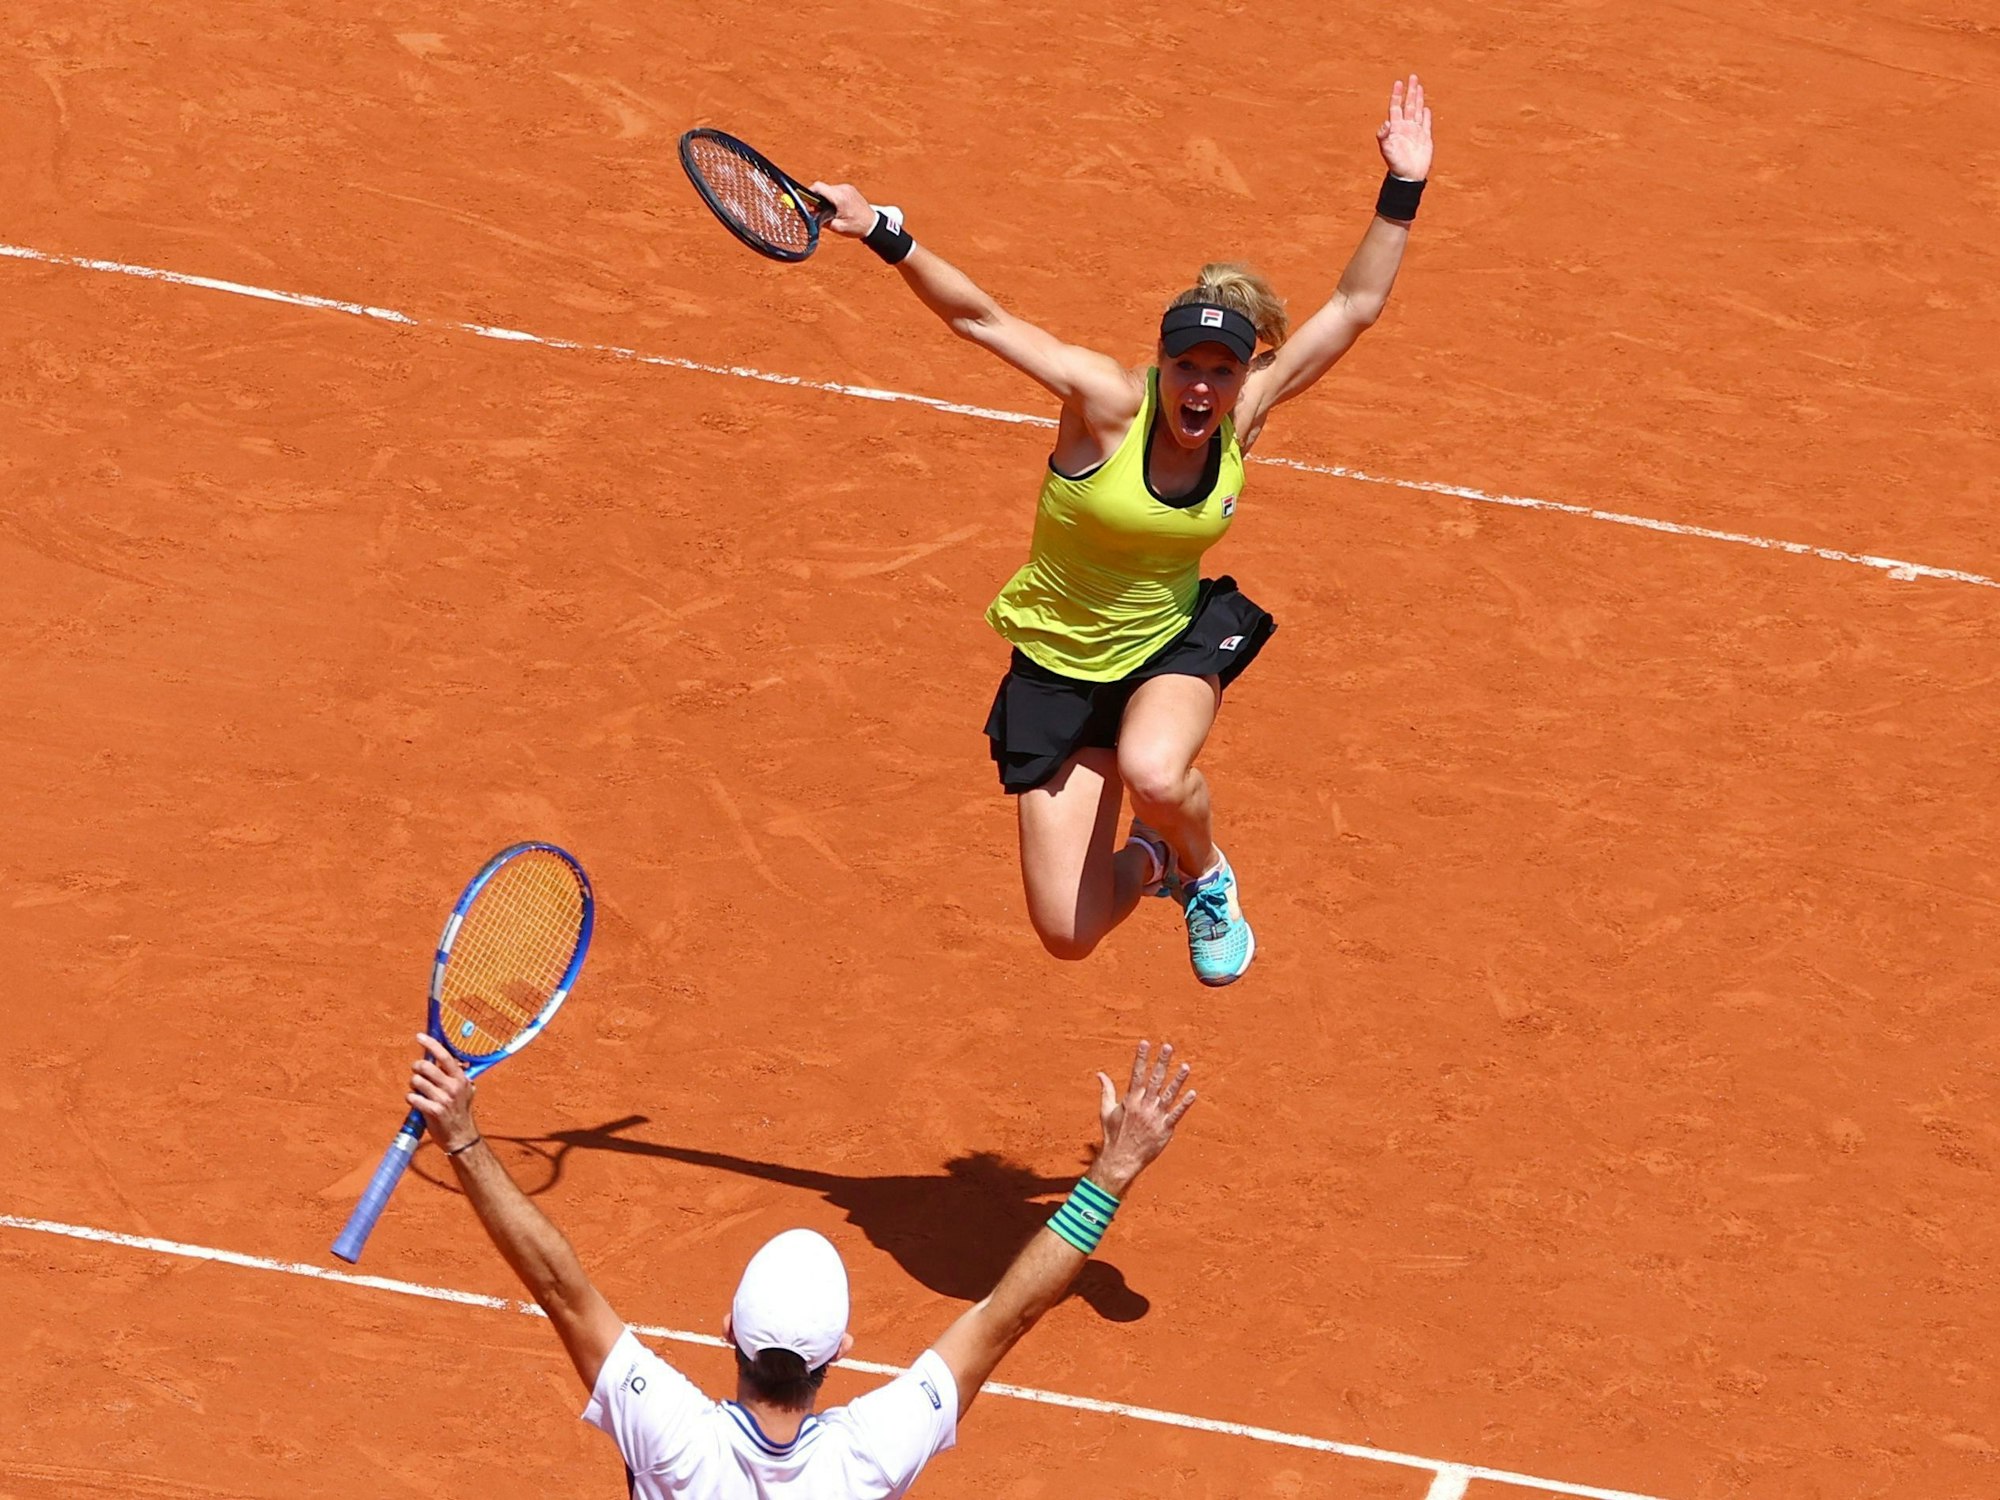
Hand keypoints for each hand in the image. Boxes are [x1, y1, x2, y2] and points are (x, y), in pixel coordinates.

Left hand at [408, 1033, 479, 1152]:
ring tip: (419, 1091)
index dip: (431, 1044)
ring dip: (413, 1085)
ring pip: (416, 1081)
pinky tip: (417, 1103)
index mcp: (461, 1078)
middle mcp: (453, 1086)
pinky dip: (411, 1099)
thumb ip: (460, 1075)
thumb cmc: (461, 1111)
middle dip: (417, 1068)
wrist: (461, 1137)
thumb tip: (455, 1059)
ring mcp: (443, 1099)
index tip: (419, 1036)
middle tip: (418, 1073)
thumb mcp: (466, 1091)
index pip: (445, 1056)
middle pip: (426, 1067)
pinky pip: (412, 1098)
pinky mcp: (433, 1111)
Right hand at [807, 181, 879, 236]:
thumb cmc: (857, 227)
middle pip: (823, 189)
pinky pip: (836, 191)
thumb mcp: (838, 228)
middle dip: (817, 199)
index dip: (809, 194)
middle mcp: (843, 189)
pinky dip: (833, 198)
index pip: (818, 187)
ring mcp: (847, 188)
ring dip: (826, 199)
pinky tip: (836, 209)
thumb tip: (811, 216)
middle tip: (817, 212)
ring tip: (828, 212)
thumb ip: (822, 221)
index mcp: (839, 197)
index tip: (807, 203)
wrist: (873, 225)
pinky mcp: (850, 189)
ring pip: (829, 190)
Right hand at [1088, 1040, 1196, 1196]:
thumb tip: (1100, 1074)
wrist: (1120, 1160)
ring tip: (1185, 1066)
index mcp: (1130, 1100)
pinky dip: (1184, 1104)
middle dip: (1161, 1062)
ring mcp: (1155, 1117)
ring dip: (1177, 1080)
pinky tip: (1193, 1093)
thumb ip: (1106, 1091)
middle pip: (1154, 1080)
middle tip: (1168, 1047)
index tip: (1146, 1043)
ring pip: (1168, 1095)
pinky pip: (1176, 1114)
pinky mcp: (1164, 1129)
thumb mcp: (1106, 1111)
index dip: (1142, 1058)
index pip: (1136, 1074)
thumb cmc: (1113, 1135)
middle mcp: (1143, 1106)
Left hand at [1376, 74, 1433, 181]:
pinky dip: (1426, 115)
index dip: (1397, 94)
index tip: (1398, 82)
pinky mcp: (1425, 138)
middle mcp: (1405, 127)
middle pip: (1408, 105)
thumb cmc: (1396, 164)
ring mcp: (1415, 132)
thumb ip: (1384, 135)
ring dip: (1418, 99)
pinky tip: (1426, 108)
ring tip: (1419, 87)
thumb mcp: (1387, 149)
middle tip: (1412, 77)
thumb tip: (1386, 123)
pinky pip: (1426, 124)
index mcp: (1396, 127)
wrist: (1408, 176)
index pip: (1396, 106)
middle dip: (1410, 91)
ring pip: (1418, 111)